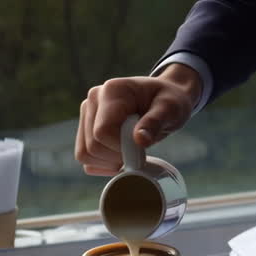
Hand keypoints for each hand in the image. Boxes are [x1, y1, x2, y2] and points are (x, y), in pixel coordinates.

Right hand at [75, 65, 201, 175]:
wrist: (165, 97)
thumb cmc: (169, 100)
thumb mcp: (170, 108)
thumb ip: (155, 122)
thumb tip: (139, 140)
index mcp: (112, 91)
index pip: (102, 132)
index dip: (121, 148)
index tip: (142, 149)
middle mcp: (94, 100)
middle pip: (92, 145)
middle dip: (117, 157)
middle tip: (140, 152)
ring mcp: (87, 114)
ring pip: (84, 154)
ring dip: (109, 163)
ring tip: (131, 153)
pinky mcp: (86, 127)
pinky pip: (85, 156)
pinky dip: (102, 164)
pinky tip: (121, 157)